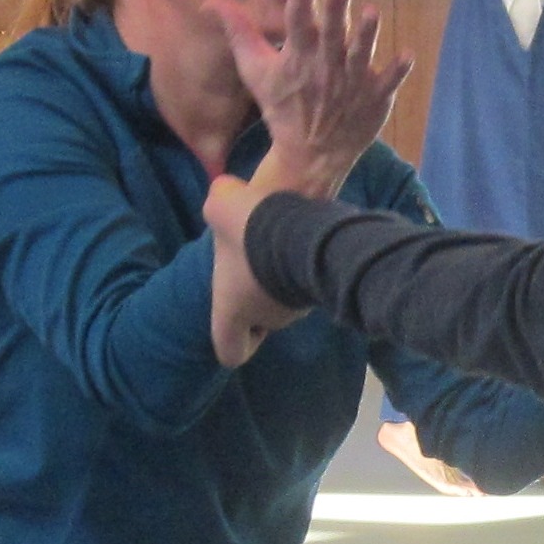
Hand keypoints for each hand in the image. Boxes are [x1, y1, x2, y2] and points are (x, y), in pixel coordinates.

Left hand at [205, 174, 306, 368]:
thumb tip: (224, 193)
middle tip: (253, 261)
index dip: (233, 341)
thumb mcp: (220, 204)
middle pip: (261, 320)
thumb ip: (217, 205)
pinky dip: (303, 264)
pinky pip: (308, 281)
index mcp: (234, 312)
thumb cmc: (252, 228)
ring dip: (280, 276)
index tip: (240, 324)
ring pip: (286, 299)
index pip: (230, 350)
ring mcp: (300, 304)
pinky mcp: (326, 285)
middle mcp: (269, 317)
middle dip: (256, 294)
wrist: (309, 222)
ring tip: (280, 241)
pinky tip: (301, 235)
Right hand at [206, 0, 408, 197]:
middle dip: (336, 10)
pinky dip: (398, 71)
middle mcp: (326, 69)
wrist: (310, 156)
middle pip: (332, 34)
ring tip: (371, 13)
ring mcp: (353, 84)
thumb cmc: (283, 107)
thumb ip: (239, 33)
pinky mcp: (375, 99)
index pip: (297, 21)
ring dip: (366, 36)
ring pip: (361, 55)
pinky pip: (389, 83)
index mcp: (297, 58)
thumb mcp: (256, 72)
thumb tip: (212, 1)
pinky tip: (408, 54)